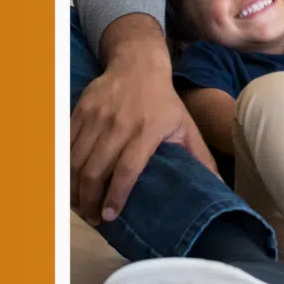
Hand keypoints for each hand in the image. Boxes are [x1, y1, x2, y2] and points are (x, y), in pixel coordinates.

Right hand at [70, 49, 215, 223]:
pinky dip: (64, 167)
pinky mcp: (81, 110)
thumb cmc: (164, 102)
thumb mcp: (186, 126)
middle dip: (90, 200)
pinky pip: (66, 144)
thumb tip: (219, 188)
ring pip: (76, 160)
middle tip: (93, 219)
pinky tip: (69, 183)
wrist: (138, 64)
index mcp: (148, 130)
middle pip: (95, 169)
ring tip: (80, 206)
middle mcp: (119, 124)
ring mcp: (97, 116)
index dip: (116, 196)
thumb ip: (200, 158)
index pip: (127, 169)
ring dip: (74, 188)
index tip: (110, 216)